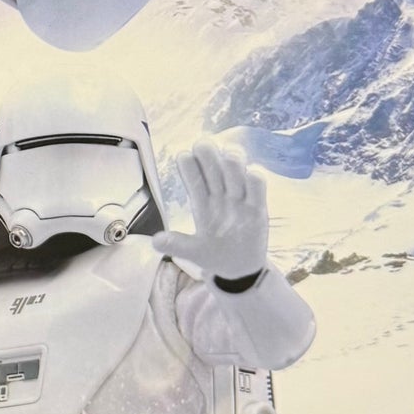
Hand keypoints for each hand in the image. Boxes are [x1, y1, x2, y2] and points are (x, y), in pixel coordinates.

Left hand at [152, 143, 268, 284]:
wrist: (239, 269)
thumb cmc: (213, 254)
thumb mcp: (193, 251)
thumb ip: (177, 244)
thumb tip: (156, 241)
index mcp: (202, 203)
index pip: (194, 179)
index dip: (189, 167)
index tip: (183, 156)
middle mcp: (220, 196)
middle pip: (214, 169)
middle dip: (209, 155)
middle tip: (203, 144)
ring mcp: (239, 201)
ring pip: (236, 174)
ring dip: (233, 162)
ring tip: (230, 154)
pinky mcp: (258, 210)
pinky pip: (258, 190)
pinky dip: (256, 179)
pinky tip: (251, 173)